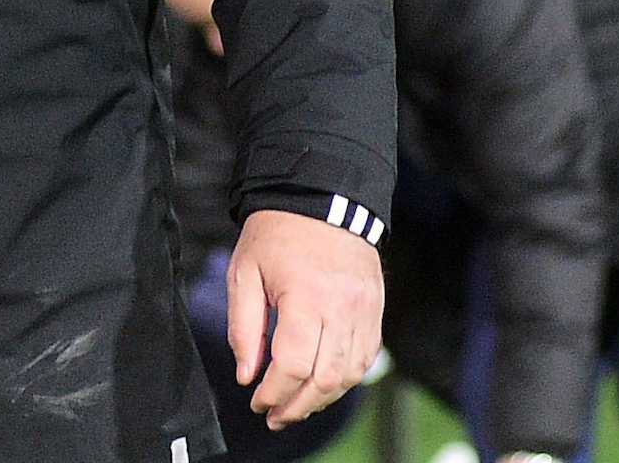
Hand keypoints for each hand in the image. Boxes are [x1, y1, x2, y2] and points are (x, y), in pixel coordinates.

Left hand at [229, 207, 384, 426]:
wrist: (322, 201)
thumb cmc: (276, 235)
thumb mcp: (244, 272)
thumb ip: (243, 327)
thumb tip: (246, 375)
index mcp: (305, 298)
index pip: (293, 365)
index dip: (274, 392)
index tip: (257, 402)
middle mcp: (341, 310)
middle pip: (325, 380)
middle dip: (297, 406)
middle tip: (274, 417)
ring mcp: (364, 313)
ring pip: (349, 376)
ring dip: (322, 400)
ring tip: (295, 408)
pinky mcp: (375, 313)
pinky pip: (365, 360)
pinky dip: (344, 380)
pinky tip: (322, 386)